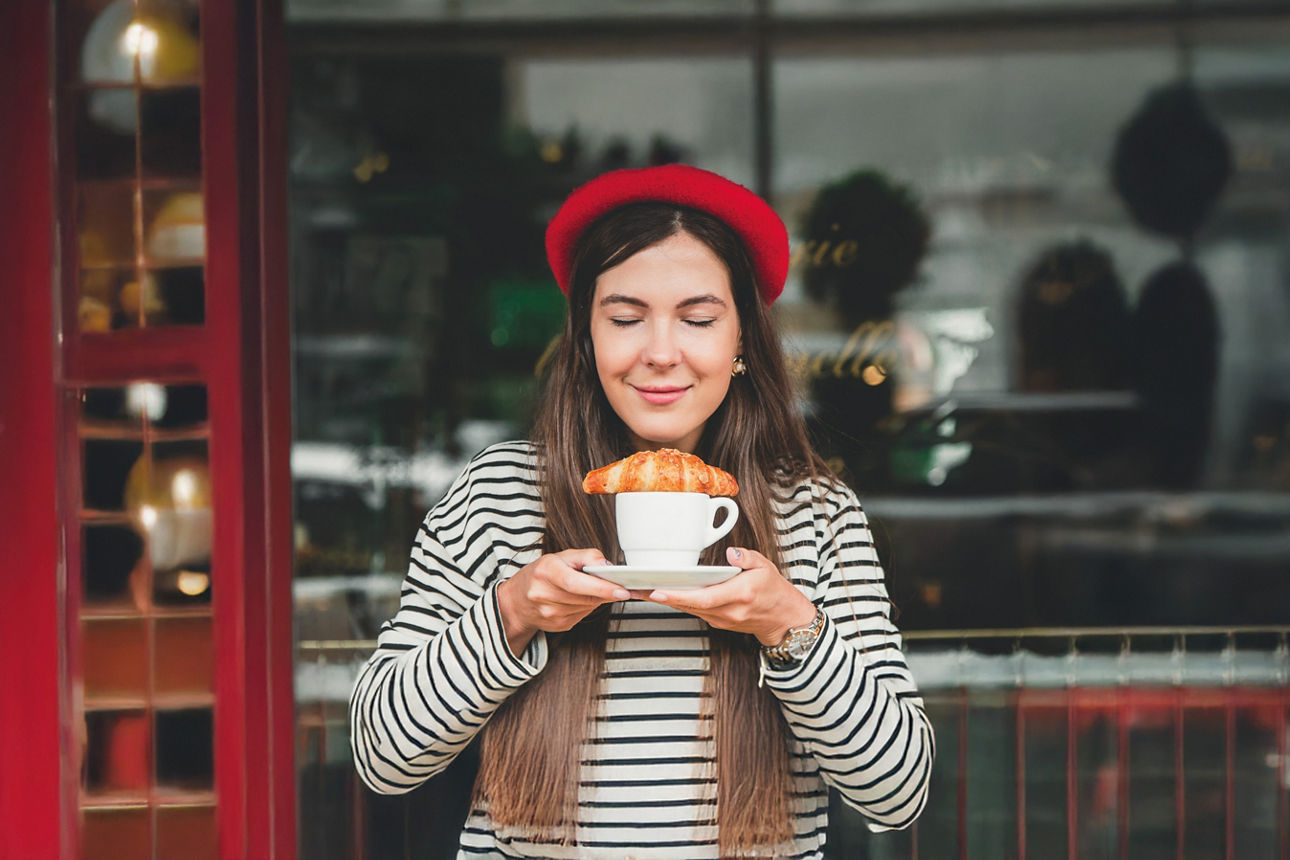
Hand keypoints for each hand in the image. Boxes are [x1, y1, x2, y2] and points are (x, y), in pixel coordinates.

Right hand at [496, 548, 628, 654]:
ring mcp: (549, 614)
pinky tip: (581, 599)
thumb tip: (608, 566)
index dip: (601, 587)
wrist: (517, 601)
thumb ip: (587, 557)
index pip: (576, 583)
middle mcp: (544, 594)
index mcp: (545, 572)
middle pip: (586, 597)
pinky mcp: (557, 626)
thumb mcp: (561, 556)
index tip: (622, 590)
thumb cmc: (541, 574)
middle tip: (623, 588)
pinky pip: (583, 616)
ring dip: (597, 598)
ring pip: (587, 607)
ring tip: (593, 588)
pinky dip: (588, 606)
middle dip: (607, 593)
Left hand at [644, 547, 816, 645]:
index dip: (678, 595)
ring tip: (641, 589)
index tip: (658, 590)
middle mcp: (728, 611)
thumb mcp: (766, 568)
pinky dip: (678, 602)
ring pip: (688, 609)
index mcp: (740, 595)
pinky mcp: (717, 621)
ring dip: (665, 600)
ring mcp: (721, 619)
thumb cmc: (775, 592)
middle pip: (688, 605)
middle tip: (635, 588)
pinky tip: (663, 593)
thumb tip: (732, 553)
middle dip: (660, 597)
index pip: (703, 598)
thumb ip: (747, 558)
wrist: (784, 621)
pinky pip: (693, 611)